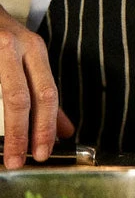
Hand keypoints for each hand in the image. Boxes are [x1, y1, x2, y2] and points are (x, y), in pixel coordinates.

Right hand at [0, 5, 73, 167]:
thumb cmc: (3, 35)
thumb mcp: (29, 56)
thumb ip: (44, 92)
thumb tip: (65, 131)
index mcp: (34, 49)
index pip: (46, 93)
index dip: (46, 126)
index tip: (44, 153)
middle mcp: (14, 46)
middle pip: (22, 96)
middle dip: (22, 133)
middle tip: (20, 161)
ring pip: (6, 95)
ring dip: (8, 128)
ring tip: (7, 153)